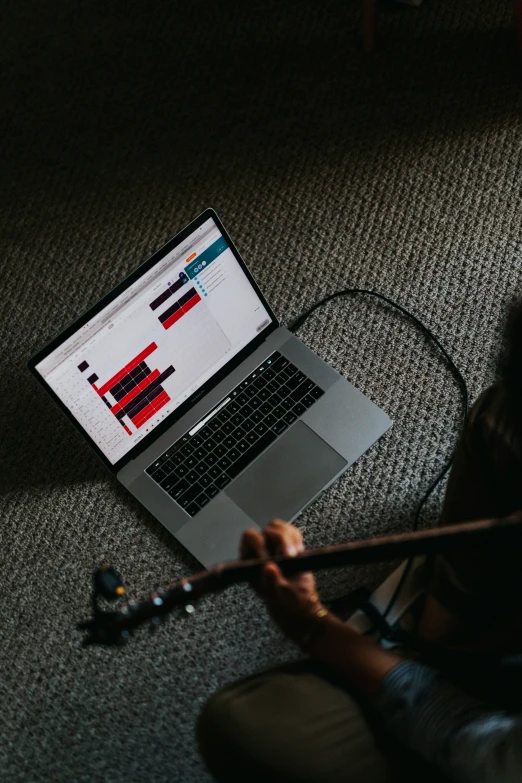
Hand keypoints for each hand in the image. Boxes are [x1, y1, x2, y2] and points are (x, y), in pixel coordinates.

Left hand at [240, 519, 327, 645]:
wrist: (300, 605)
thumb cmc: (284, 603)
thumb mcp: (277, 596)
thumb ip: (271, 583)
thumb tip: (269, 567)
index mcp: (250, 561)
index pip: (250, 537)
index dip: (261, 542)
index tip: (274, 557)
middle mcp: (261, 551)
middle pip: (268, 529)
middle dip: (281, 540)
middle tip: (290, 556)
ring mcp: (275, 546)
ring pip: (280, 527)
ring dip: (291, 539)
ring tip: (295, 555)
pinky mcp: (289, 545)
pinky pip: (292, 531)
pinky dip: (297, 539)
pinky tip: (299, 552)